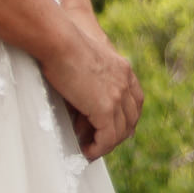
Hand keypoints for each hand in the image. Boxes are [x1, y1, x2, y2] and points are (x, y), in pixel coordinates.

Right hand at [42, 14, 144, 161]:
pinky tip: (87, 152)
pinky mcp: (105, 108)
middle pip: (131, 118)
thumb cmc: (61, 45)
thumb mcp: (82, 63)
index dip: (127, 117)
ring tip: (91, 150)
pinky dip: (98, 148)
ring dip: (106, 145)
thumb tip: (80, 108)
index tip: (116, 127)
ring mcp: (117, 96)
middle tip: (100, 143)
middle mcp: (125, 82)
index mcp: (122, 69)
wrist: (58, 40)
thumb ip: (88, 83)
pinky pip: (108, 138)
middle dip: (118, 134)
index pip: (135, 100)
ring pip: (120, 132)